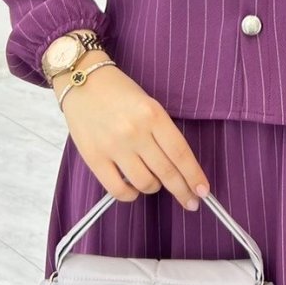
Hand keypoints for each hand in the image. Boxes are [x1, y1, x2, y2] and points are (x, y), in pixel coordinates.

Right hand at [60, 67, 210, 212]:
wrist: (82, 80)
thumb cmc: (119, 92)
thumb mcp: (149, 103)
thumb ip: (162, 132)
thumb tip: (177, 166)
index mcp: (153, 114)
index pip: (180, 153)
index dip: (194, 175)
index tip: (203, 190)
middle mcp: (135, 132)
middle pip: (166, 172)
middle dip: (183, 191)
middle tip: (191, 203)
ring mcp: (114, 147)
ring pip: (145, 183)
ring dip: (154, 188)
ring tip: (154, 182)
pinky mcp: (94, 158)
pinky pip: (118, 190)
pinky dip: (130, 195)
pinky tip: (133, 188)